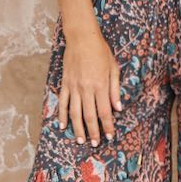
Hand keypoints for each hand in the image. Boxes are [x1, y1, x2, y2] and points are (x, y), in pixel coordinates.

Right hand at [58, 24, 121, 146]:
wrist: (81, 38)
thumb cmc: (100, 51)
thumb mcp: (113, 68)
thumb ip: (115, 89)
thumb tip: (118, 108)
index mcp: (100, 85)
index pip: (104, 111)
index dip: (107, 126)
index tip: (109, 136)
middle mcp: (86, 88)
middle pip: (89, 116)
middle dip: (93, 132)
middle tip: (95, 144)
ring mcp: (74, 87)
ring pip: (75, 112)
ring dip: (78, 128)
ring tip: (80, 140)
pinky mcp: (65, 83)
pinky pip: (63, 103)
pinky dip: (62, 115)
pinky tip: (63, 126)